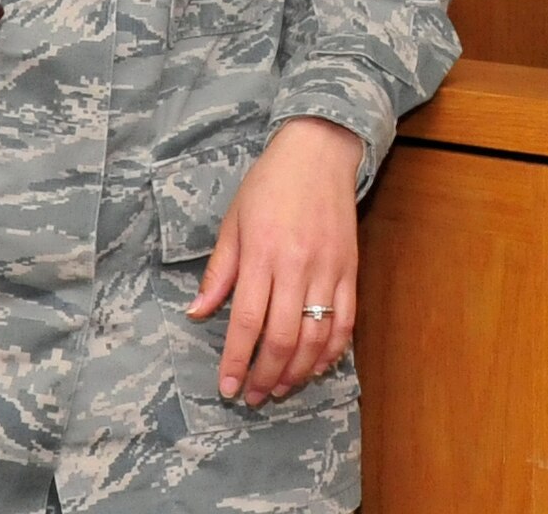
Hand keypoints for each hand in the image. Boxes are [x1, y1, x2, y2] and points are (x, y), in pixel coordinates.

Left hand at [187, 117, 363, 406]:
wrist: (319, 151)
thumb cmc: (269, 184)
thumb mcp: (233, 221)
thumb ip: (218, 271)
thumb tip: (197, 313)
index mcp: (261, 253)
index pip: (246, 321)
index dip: (236, 360)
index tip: (227, 386)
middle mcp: (296, 265)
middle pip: (283, 337)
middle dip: (265, 375)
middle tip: (253, 396)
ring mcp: (328, 269)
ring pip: (316, 336)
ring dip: (298, 371)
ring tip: (280, 387)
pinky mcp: (350, 269)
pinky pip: (345, 321)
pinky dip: (332, 350)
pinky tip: (316, 365)